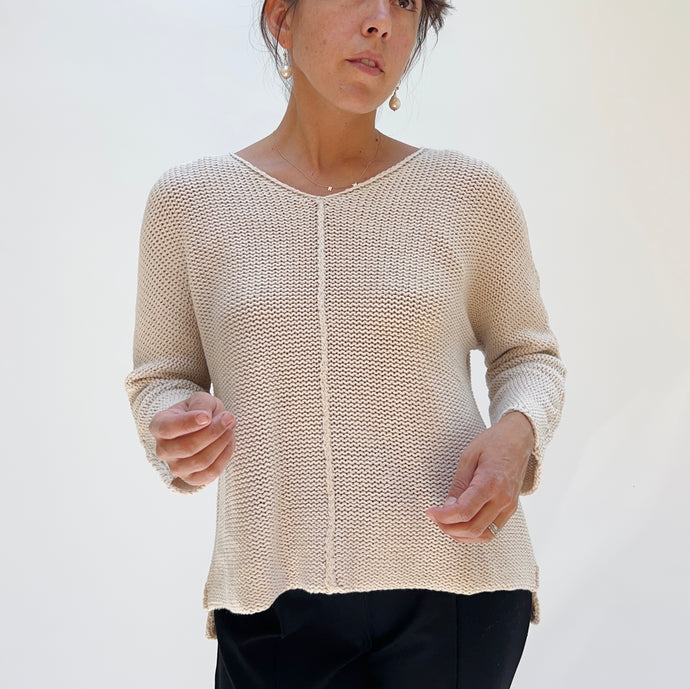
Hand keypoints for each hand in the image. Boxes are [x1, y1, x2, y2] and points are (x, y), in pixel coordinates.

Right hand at [149, 391, 236, 486]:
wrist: (202, 426)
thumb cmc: (198, 410)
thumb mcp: (199, 399)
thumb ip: (201, 404)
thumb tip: (206, 419)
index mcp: (158, 426)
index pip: (168, 429)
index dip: (188, 423)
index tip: (207, 416)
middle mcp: (162, 450)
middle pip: (187, 447)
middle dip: (212, 432)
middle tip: (228, 418)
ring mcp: (175, 467)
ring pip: (201, 461)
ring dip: (221, 443)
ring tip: (230, 427)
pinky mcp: (191, 479)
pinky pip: (210, 473)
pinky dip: (224, 457)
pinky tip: (228, 442)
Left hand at [424, 412, 533, 542]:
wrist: (518, 439)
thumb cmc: (493, 443)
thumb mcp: (468, 457)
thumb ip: (458, 484)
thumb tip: (447, 506)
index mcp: (491, 483)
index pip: (464, 511)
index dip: (443, 516)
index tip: (430, 512)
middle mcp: (503, 499)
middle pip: (473, 527)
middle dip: (449, 528)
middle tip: (435, 518)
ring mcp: (509, 506)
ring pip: (484, 535)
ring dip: (462, 535)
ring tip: (446, 524)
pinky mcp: (511, 509)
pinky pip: (493, 531)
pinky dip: (475, 534)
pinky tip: (462, 527)